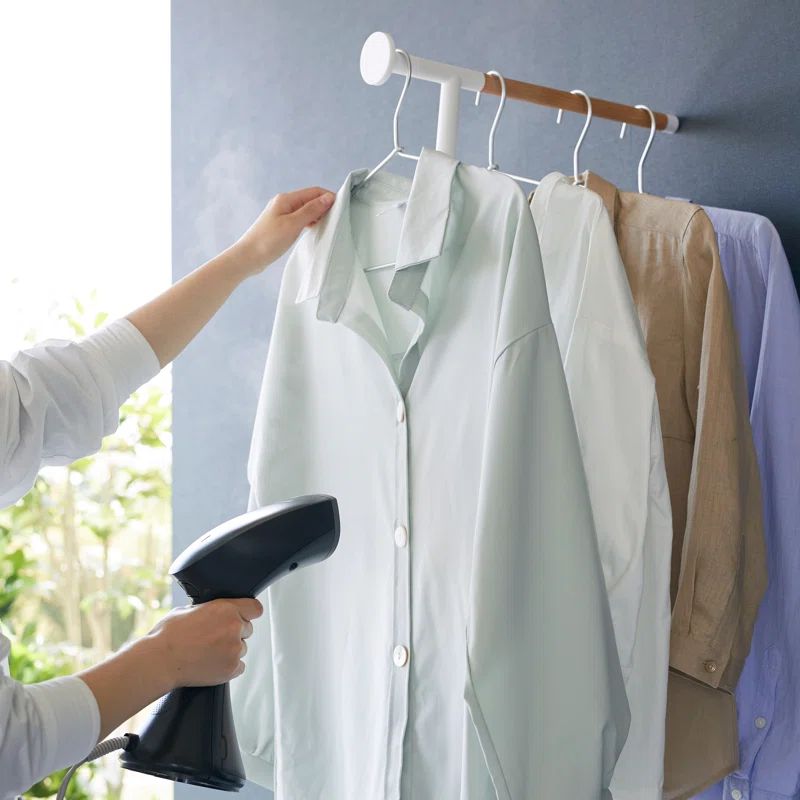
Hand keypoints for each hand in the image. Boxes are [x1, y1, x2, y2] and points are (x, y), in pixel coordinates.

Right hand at [149, 597, 263, 688]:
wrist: (160, 661)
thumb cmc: (168, 635)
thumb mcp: (189, 610)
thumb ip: (210, 610)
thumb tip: (214, 612)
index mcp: (226, 608)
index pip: (255, 608)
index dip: (249, 612)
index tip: (245, 616)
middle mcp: (234, 627)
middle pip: (248, 629)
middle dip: (235, 633)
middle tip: (215, 638)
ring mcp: (235, 649)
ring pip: (242, 648)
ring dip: (230, 650)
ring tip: (208, 653)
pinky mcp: (232, 668)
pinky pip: (239, 666)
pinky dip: (228, 667)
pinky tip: (211, 664)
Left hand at [234, 187, 335, 276]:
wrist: (248, 258)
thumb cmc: (268, 241)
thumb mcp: (293, 224)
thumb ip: (311, 210)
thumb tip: (328, 198)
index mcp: (286, 199)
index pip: (313, 192)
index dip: (328, 197)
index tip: (342, 207)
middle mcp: (284, 203)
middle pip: (310, 200)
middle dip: (324, 206)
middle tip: (337, 218)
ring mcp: (282, 215)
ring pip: (306, 210)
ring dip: (317, 215)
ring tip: (328, 225)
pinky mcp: (281, 226)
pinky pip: (300, 219)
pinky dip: (309, 222)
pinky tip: (314, 230)